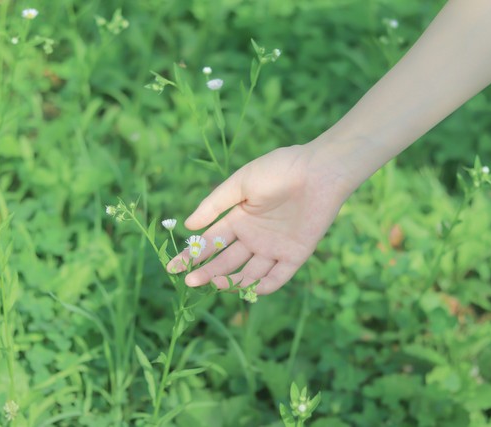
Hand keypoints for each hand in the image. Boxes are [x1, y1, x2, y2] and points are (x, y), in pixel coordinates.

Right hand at [167, 143, 350, 294]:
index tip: (172, 267)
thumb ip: (215, 205)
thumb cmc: (278, 169)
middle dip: (206, 271)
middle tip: (190, 281)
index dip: (191, 255)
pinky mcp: (295, 255)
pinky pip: (277, 277)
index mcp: (239, 219)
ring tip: (213, 283)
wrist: (318, 170)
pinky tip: (245, 290)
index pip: (210, 242)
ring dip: (230, 280)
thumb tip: (188, 225)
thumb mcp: (240, 183)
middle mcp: (254, 237)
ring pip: (248, 273)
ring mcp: (274, 248)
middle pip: (226, 261)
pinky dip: (263, 286)